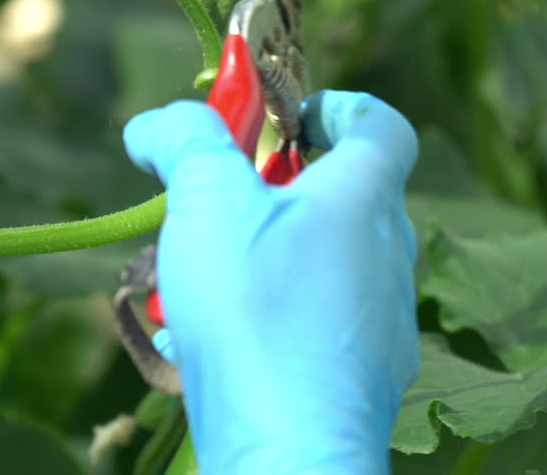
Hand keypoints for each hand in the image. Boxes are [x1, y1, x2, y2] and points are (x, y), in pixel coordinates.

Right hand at [124, 90, 419, 474]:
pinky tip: (209, 343)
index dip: (336, 107)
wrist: (289, 451)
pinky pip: (313, 325)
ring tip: (200, 283)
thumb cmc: (256, 312)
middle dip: (274, 190)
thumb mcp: (207, 204)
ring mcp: (381, 321)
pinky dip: (267, 319)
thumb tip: (159, 122)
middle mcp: (388, 255)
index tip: (286, 121)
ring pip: (320, 264)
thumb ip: (187, 144)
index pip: (381, 125)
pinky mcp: (362, 376)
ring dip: (263, 257)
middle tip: (218, 202)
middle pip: (342, 196)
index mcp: (365, 198)